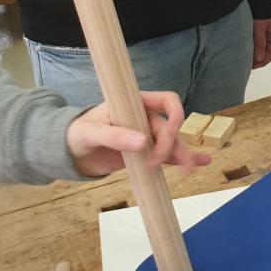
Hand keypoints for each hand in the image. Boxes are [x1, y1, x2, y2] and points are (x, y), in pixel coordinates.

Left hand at [66, 90, 210, 177]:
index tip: (167, 135)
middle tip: (154, 164)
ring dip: (183, 154)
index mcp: (136, 103)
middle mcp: (146, 117)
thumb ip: (115, 136)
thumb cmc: (78, 134)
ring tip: (190, 170)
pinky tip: (199, 164)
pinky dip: (182, 159)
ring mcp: (147, 135)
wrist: (71, 153)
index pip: (166, 101)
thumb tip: (143, 142)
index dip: (174, 116)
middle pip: (170, 128)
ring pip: (172, 143)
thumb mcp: (92, 133)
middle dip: (169, 145)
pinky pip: (167, 155)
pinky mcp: (146, 153)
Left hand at [252, 15, 270, 67]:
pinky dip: (257, 44)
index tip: (252, 66)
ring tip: (247, 55)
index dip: (263, 61)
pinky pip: (263, 38)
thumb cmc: (261, 8)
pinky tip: (249, 45)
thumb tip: (259, 59)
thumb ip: (260, 43)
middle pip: (270, 50)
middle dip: (260, 58)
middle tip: (248, 62)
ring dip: (257, 50)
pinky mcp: (266, 24)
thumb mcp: (258, 27)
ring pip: (266, 44)